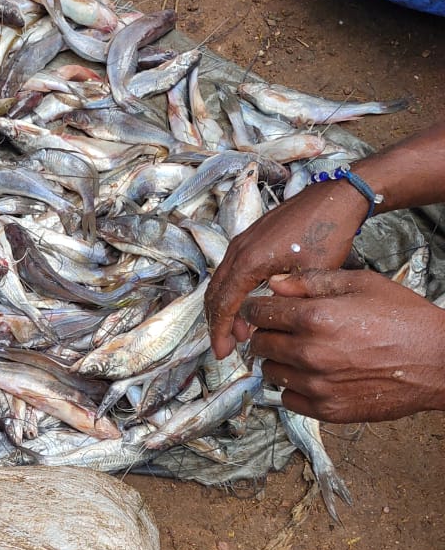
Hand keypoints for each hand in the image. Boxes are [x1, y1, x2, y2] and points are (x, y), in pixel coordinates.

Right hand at [205, 179, 368, 359]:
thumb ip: (285, 299)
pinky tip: (249, 305)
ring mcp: (242, 242)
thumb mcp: (310, 274)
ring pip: (220, 282)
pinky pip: (230, 271)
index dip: (220, 331)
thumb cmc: (327, 232)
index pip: (223, 304)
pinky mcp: (250, 238)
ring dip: (225, 309)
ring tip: (240, 331)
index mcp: (250, 261)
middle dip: (217, 324)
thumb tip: (263, 320)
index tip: (222, 352)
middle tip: (226, 348)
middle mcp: (239, 250)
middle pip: (214, 295)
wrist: (335, 197)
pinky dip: (232, 293)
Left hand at [242, 268, 444, 422]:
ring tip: (302, 352)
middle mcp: (309, 353)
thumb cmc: (404, 318)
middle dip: (266, 333)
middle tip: (283, 330)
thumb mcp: (361, 284)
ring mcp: (317, 385)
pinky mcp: (327, 409)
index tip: (261, 309)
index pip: (259, 313)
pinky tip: (314, 374)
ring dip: (279, 361)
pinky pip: (289, 399)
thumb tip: (274, 284)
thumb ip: (312, 282)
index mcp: (314, 318)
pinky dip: (295, 387)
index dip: (257, 308)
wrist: (438, 360)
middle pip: (260, 343)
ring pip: (270, 372)